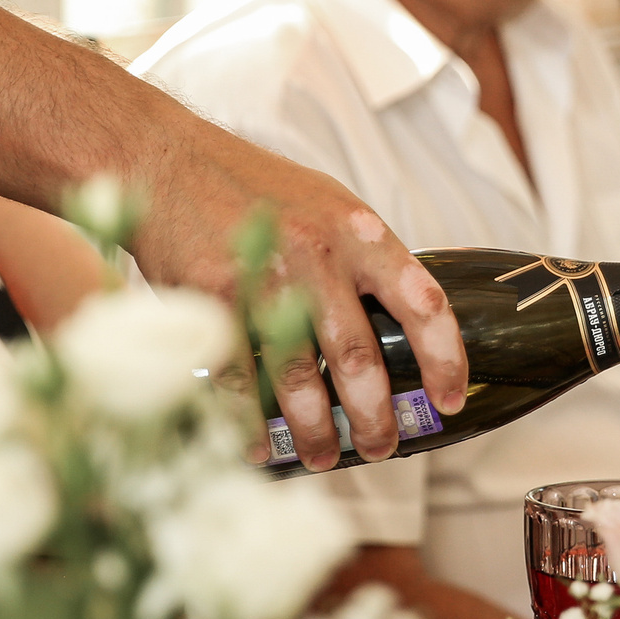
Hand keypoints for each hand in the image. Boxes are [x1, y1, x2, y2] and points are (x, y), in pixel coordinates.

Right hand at [132, 138, 467, 469]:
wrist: (169, 162)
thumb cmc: (253, 188)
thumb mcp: (327, 205)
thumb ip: (362, 259)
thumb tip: (399, 326)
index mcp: (360, 232)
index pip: (424, 302)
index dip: (445, 358)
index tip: (450, 398)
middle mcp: (320, 253)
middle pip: (359, 356)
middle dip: (374, 416)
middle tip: (381, 447)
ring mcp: (265, 276)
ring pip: (301, 376)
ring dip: (316, 429)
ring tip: (324, 457)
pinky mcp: (215, 297)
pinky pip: (240, 377)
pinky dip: (251, 421)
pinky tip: (259, 445)